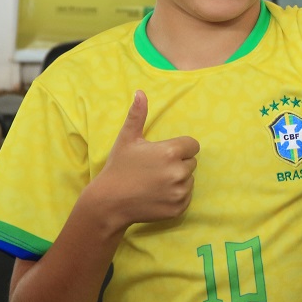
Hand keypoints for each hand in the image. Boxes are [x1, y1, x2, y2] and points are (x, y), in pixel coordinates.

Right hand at [89, 91, 199, 229]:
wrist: (109, 203)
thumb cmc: (118, 168)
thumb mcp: (127, 139)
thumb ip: (137, 115)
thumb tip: (140, 92)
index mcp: (170, 152)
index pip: (192, 145)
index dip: (179, 148)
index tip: (162, 154)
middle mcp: (179, 172)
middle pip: (191, 162)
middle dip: (178, 163)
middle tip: (155, 169)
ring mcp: (180, 192)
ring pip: (189, 180)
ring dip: (178, 180)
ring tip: (155, 182)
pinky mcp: (179, 208)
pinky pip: (187, 196)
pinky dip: (176, 196)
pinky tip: (158, 195)